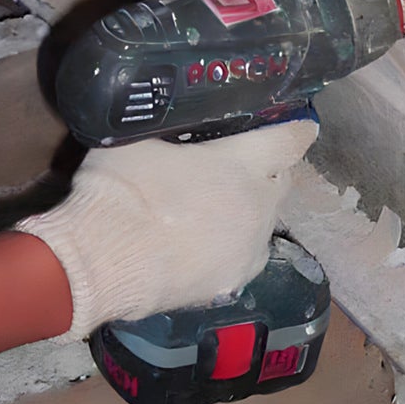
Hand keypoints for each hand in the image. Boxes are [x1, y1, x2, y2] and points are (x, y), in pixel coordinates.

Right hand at [16, 117, 317, 338]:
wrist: (102, 263)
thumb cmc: (120, 192)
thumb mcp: (136, 141)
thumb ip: (167, 132)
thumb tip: (167, 123)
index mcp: (240, 163)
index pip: (289, 140)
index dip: (297, 131)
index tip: (303, 127)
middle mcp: (257, 204)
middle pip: (280, 182)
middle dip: (268, 172)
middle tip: (240, 167)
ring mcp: (250, 247)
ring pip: (265, 221)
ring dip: (249, 211)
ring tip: (216, 210)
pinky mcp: (234, 280)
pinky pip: (246, 255)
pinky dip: (233, 246)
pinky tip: (207, 245)